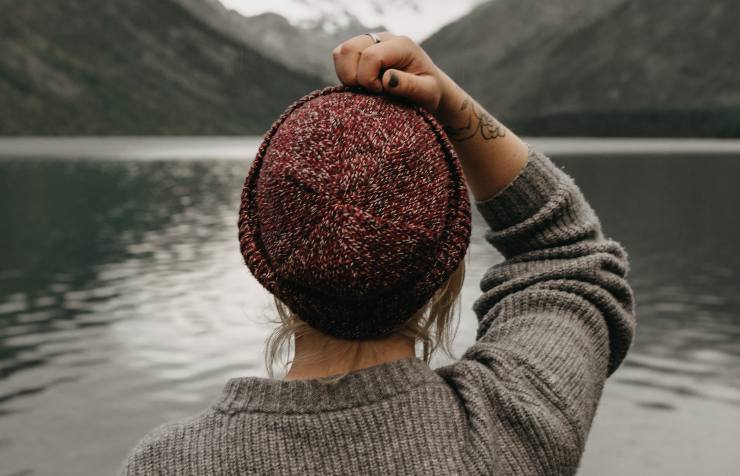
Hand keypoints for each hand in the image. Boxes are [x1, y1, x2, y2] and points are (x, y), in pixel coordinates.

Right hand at [331, 32, 462, 119]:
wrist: (428, 88)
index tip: (381, 92)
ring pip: (341, 52)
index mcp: (401, 45)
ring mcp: (370, 42)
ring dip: (347, 75)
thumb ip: (409, 86)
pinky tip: (361, 85)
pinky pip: (340, 57)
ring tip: (366, 88)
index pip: (371, 56)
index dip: (369, 80)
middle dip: (354, 77)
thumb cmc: (429, 91)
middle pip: (350, 49)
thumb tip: (387, 79)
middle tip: (372, 91)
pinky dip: (344, 74)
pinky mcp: (361, 50)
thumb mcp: (427, 93)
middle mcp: (383, 38)